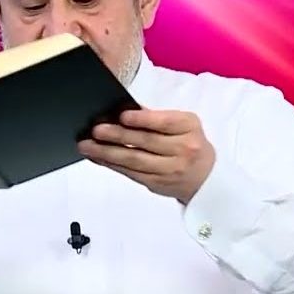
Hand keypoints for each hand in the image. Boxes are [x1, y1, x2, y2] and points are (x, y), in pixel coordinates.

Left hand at [77, 109, 214, 203]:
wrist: (205, 178)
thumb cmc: (189, 143)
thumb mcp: (183, 125)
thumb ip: (157, 117)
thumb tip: (125, 110)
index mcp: (188, 128)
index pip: (164, 123)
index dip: (142, 119)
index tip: (122, 116)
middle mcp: (182, 149)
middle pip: (146, 142)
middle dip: (118, 136)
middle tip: (96, 130)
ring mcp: (169, 169)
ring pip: (135, 160)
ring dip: (107, 152)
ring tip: (87, 145)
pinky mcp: (157, 183)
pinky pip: (130, 173)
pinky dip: (111, 164)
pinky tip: (97, 157)